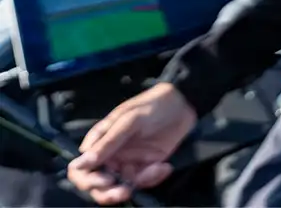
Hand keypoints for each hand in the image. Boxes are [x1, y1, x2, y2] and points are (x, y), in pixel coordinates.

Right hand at [66, 83, 197, 204]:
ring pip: (121, 187)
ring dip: (137, 184)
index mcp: (99, 143)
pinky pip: (143, 182)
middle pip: (97, 186)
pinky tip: (164, 166)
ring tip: (156, 168)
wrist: (184, 104)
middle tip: (125, 191)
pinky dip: (153, 178)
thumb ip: (107, 143)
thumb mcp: (128, 121)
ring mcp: (128, 162)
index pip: (80, 170)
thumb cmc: (152, 105)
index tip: (106, 180)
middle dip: (108, 194)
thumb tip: (80, 164)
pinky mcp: (146, 167)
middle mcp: (110, 156)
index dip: (87, 180)